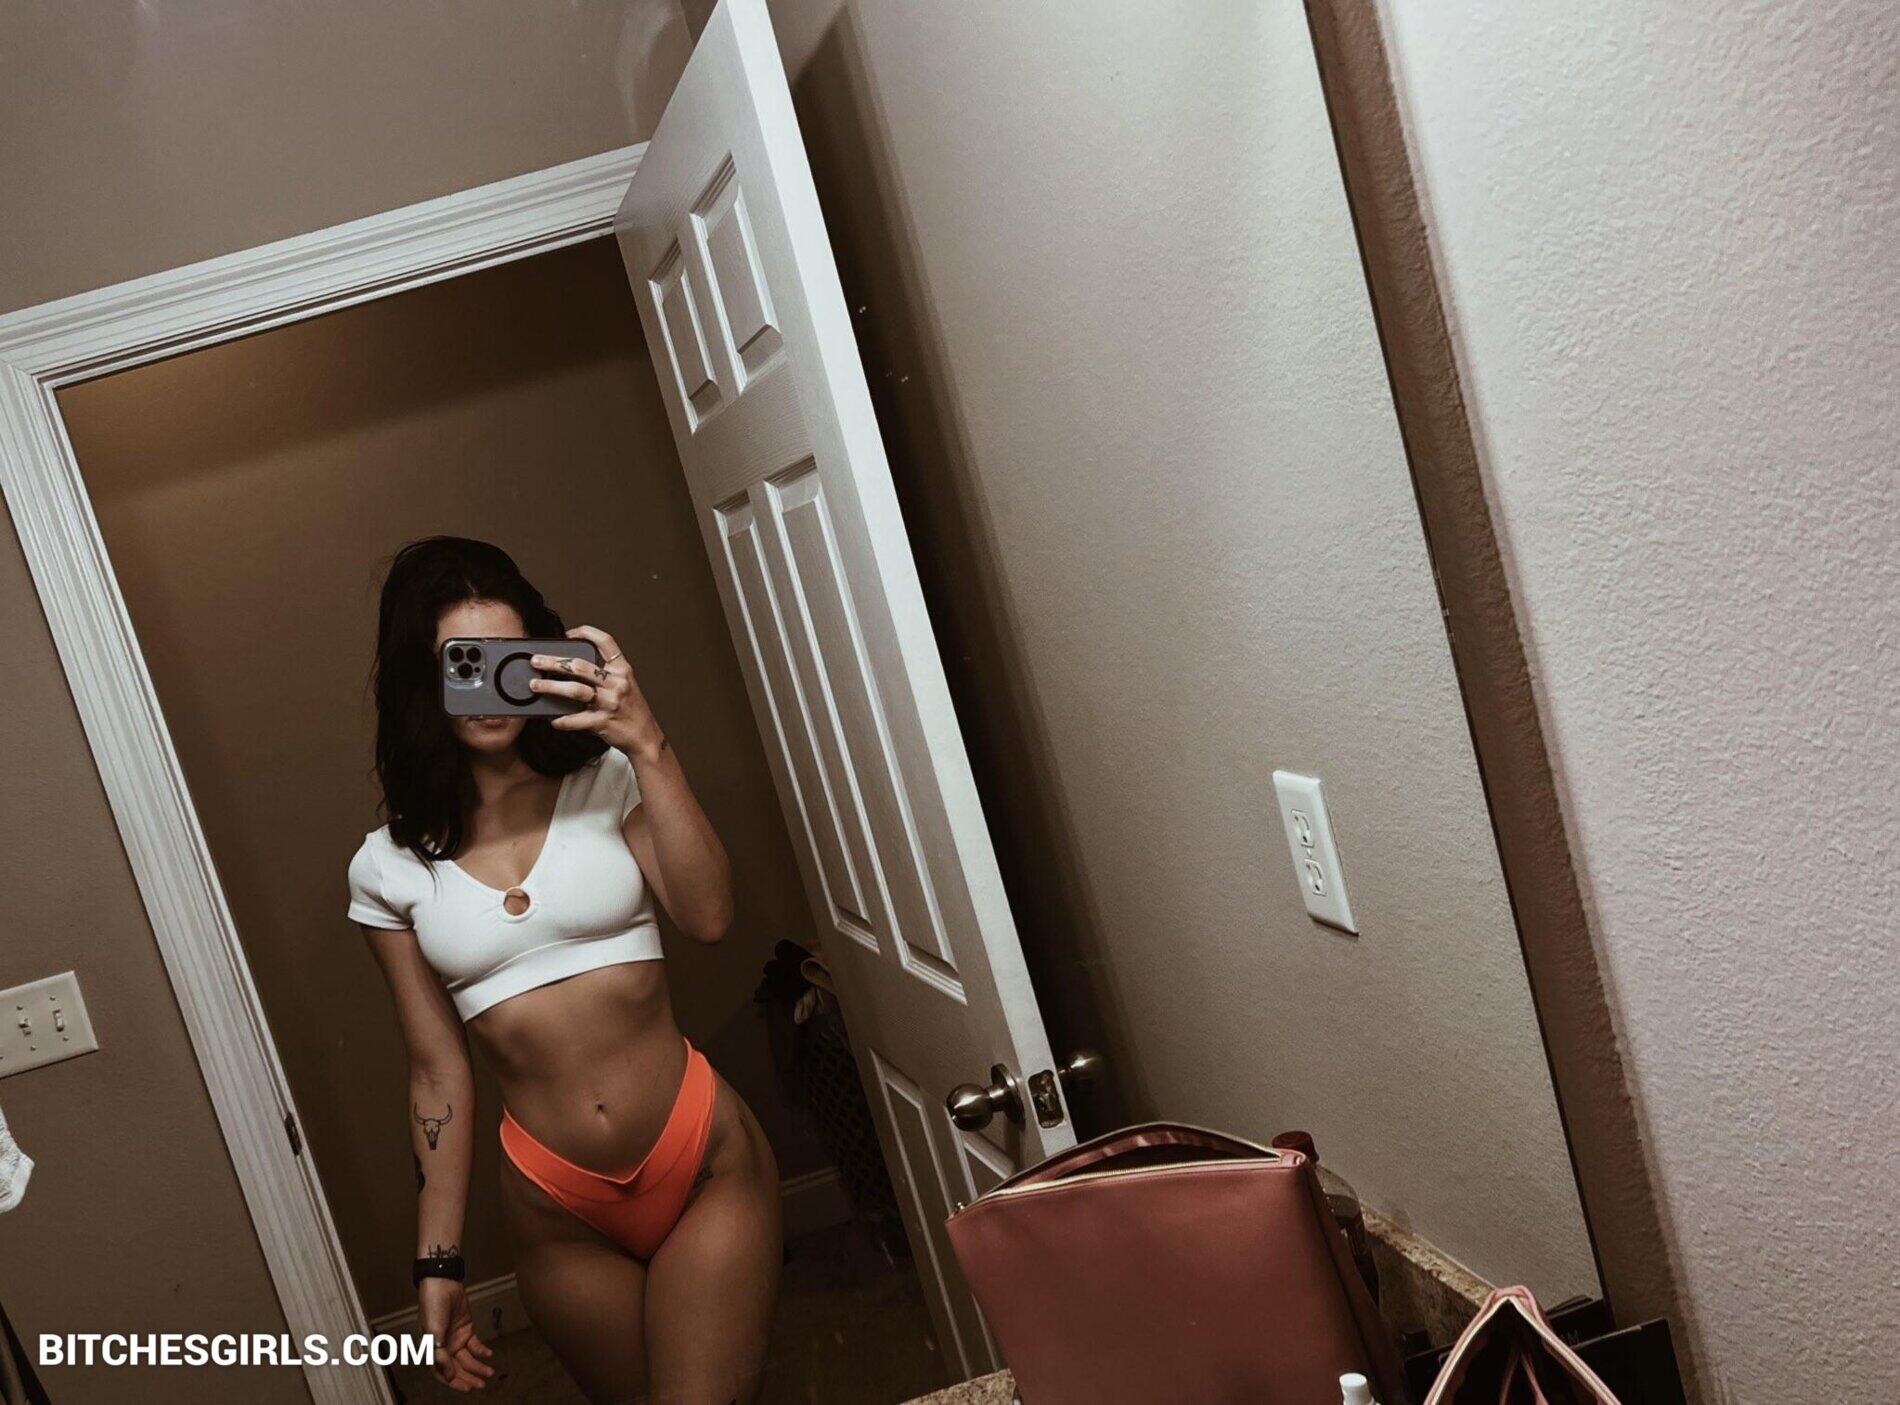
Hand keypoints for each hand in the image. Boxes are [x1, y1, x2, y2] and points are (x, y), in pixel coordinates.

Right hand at [417, 1277, 494, 1391]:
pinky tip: (489, 1355)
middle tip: (481, 1386)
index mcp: (432, 1350)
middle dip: (469, 1378)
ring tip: (489, 1373)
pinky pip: (475, 1345)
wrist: (443, 1283)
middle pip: (457, 1368)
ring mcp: (456, 1338)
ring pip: (468, 1359)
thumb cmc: (432, 1306)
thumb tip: (448, 1373)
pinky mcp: (466, 1329)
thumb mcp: (433, 1331)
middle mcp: (444, 1347)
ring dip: (478, 1367)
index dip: (454, 1383)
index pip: (442, 1373)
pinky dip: (482, 1351)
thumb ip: (439, 1354)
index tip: (467, 1389)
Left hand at [530, 625, 665, 757]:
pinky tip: (552, 719)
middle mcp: (617, 683)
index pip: (605, 642)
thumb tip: (571, 667)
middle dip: (554, 662)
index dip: (587, 633)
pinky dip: (561, 719)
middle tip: (536, 661)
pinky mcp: (602, 722)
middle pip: (580, 666)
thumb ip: (605, 674)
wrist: (645, 737)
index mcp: (622, 670)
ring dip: (551, 687)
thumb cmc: (631, 710)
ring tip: (535, 685)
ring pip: (575, 690)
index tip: (569, 634)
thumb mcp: (625, 685)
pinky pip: (576, 719)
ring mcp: (610, 702)